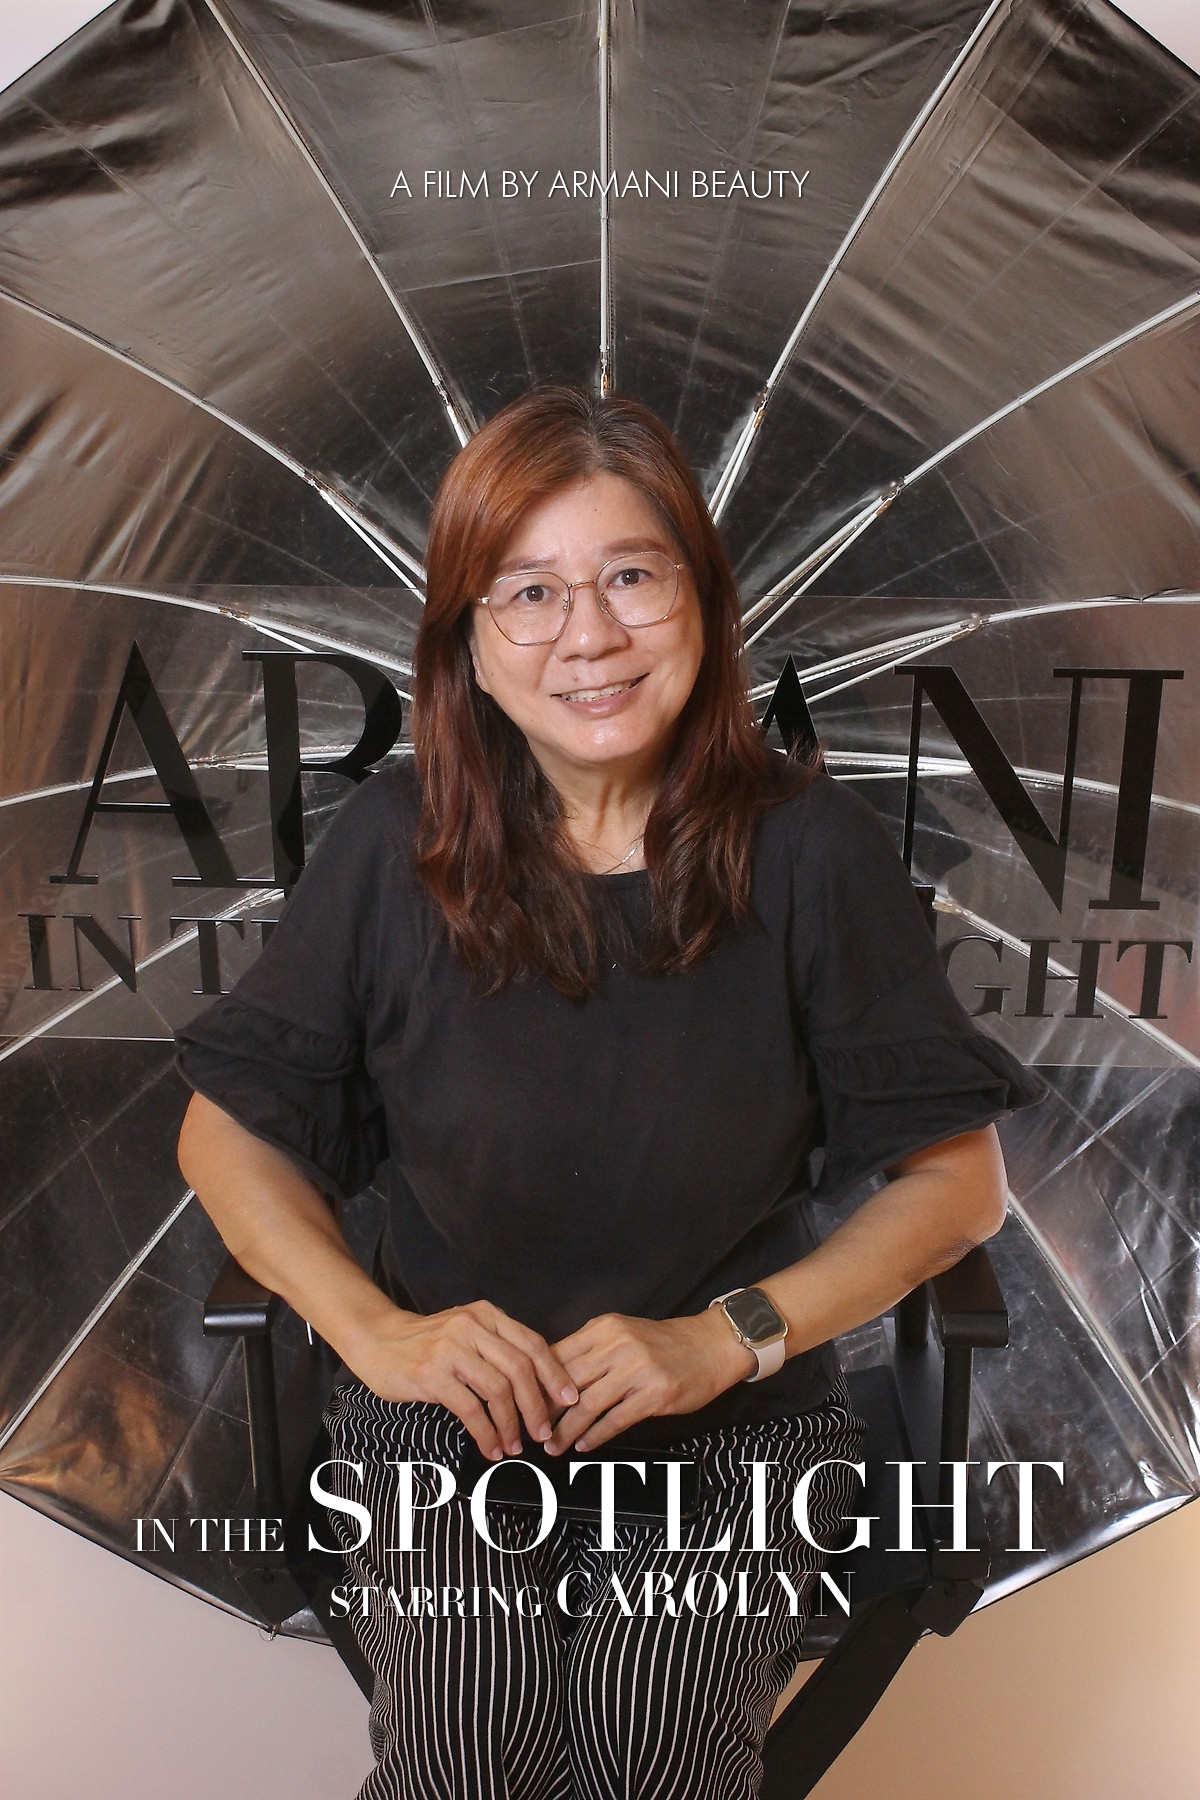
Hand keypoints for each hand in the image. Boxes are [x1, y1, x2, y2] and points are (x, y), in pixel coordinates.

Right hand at [349, 1298, 580, 1462]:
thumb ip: (497, 1348)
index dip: (555, 1375)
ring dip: (512, 1424)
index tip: (569, 1401)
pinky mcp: (431, 1374)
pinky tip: (491, 1447)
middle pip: (520, 1369)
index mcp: (488, 1315)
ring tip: (515, 1446)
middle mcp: (473, 1327)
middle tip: (544, 1434)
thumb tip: (539, 1386)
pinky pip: (470, 1408)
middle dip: (538, 1407)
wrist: (377, 1339)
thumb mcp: (467, 1331)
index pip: (532, 1344)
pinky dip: (486, 1433)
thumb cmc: (428, 1342)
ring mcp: (451, 1349)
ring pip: (498, 1390)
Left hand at [544, 1308, 757, 1453]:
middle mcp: (618, 1346)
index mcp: (604, 1328)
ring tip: (553, 1447)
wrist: (710, 1346)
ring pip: (587, 1405)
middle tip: (529, 1432)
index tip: (520, 1403)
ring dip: (566, 1430)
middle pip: (567, 1382)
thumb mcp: (623, 1332)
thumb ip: (590, 1348)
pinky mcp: (654, 1395)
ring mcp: (637, 1370)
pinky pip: (615, 1420)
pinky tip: (584, 1446)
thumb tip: (551, 1376)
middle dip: (544, 1411)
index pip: (557, 1355)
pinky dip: (595, 1436)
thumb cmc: (663, 1343)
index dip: (535, 1383)